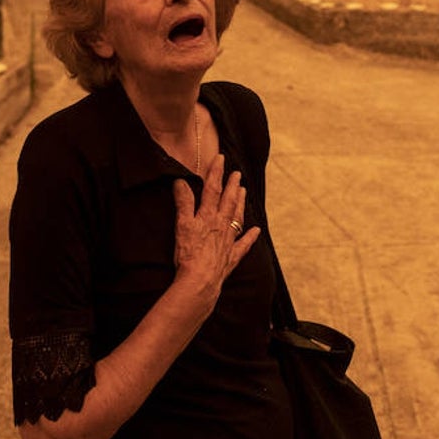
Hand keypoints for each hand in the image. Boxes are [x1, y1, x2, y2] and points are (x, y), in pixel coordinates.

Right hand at [171, 153, 260, 306]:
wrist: (200, 280)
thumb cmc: (188, 253)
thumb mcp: (182, 225)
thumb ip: (183, 202)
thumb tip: (181, 182)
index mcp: (208, 216)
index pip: (212, 189)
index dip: (216, 173)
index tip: (221, 158)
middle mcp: (221, 225)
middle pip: (228, 201)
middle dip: (232, 185)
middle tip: (237, 173)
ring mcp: (228, 241)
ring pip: (237, 218)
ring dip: (240, 204)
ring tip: (244, 192)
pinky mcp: (231, 257)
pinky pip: (244, 244)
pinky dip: (251, 236)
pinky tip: (257, 230)